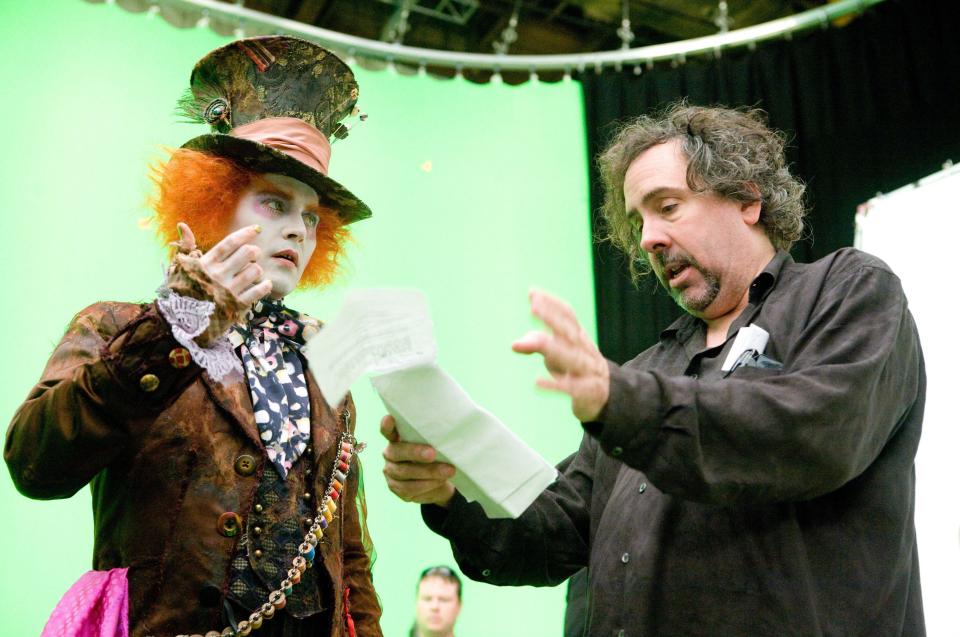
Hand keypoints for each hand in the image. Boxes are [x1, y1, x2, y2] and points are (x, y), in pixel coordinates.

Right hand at [167, 222, 272, 344]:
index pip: (230, 243)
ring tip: (253, 272)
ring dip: (257, 269)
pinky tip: (265, 283)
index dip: (245, 234)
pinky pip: (258, 291)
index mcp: (206, 264)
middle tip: (253, 254)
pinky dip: (265, 285)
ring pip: (255, 270)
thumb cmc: (183, 291)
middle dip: (254, 251)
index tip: (257, 229)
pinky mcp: (237, 305)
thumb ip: (186, 246)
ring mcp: (228, 291)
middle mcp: (218, 275)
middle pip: (247, 253)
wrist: (181, 322)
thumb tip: (182, 225)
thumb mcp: (181, 268)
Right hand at [380, 415, 455, 506]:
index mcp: (397, 438)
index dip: (387, 426)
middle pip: (397, 452)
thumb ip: (434, 439)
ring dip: (428, 472)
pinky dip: (426, 485)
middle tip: (433, 454)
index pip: (388, 430)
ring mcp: (390, 471)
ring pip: (404, 472)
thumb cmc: (437, 456)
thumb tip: (448, 435)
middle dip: (416, 453)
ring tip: (448, 471)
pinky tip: (439, 481)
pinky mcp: (395, 488)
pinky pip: (409, 488)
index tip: (390, 419)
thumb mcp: (436, 445)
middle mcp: (390, 453)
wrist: (438, 482)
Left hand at [512, 289, 609, 421]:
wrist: (606, 396)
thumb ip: (538, 344)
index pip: (568, 315)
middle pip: (569, 332)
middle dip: (552, 318)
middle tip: (533, 306)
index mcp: (579, 337)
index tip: (532, 292)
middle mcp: (584, 350)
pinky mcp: (585, 391)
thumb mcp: (559, 353)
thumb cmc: (576, 368)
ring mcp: (587, 370)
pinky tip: (536, 382)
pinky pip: (569, 387)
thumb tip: (514, 344)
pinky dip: (554, 384)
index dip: (551, 303)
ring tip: (536, 341)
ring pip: (571, 357)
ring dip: (553, 348)